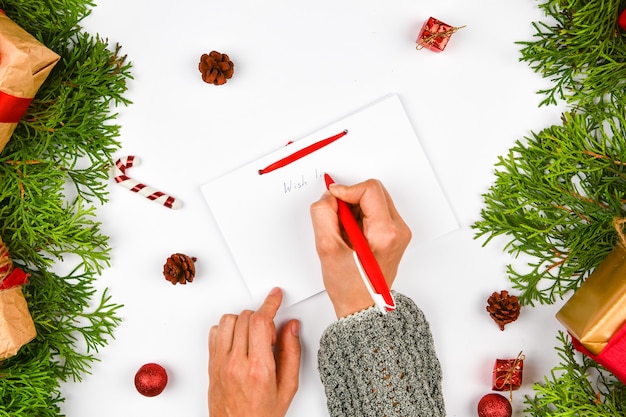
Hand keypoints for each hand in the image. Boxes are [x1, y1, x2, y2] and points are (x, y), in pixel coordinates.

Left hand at [208, 287, 300, 416]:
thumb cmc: (262, 415)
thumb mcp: (288, 387)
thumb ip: (292, 353)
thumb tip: (291, 327)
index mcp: (258, 368)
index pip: (261, 322)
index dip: (270, 303)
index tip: (276, 297)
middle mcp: (236, 363)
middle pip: (246, 317)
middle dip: (261, 318)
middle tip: (269, 336)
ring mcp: (220, 363)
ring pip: (228, 320)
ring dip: (243, 322)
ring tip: (253, 339)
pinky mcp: (211, 364)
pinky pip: (215, 332)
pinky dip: (227, 330)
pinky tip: (238, 341)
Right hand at [310, 179, 411, 317]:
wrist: (362, 307)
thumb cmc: (349, 286)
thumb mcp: (327, 249)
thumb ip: (323, 215)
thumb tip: (328, 197)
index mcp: (385, 233)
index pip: (370, 190)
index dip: (346, 190)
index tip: (332, 199)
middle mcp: (398, 231)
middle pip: (374, 192)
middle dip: (350, 199)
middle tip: (336, 217)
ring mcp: (398, 232)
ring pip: (374, 200)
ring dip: (354, 207)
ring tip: (343, 231)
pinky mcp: (394, 234)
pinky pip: (376, 211)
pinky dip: (359, 215)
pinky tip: (350, 233)